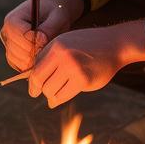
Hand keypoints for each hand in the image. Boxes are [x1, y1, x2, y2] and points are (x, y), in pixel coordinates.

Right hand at [0, 0, 75, 71]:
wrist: (51, 16)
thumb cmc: (54, 14)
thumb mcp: (56, 17)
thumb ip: (49, 28)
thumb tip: (39, 41)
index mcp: (12, 20)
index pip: (20, 38)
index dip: (36, 43)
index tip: (48, 42)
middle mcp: (5, 33)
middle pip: (19, 52)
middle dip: (36, 54)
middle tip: (51, 51)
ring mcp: (7, 46)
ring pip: (19, 61)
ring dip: (35, 61)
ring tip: (48, 53)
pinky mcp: (12, 55)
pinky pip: (20, 66)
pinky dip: (32, 66)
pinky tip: (43, 58)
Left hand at [28, 23, 144, 108]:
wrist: (113, 44)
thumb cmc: (86, 44)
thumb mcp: (64, 42)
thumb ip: (48, 56)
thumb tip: (31, 78)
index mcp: (56, 46)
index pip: (35, 69)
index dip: (31, 83)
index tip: (32, 90)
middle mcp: (63, 56)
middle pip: (40, 81)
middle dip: (40, 90)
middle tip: (42, 93)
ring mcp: (74, 68)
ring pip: (50, 91)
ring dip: (50, 96)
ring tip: (52, 96)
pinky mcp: (83, 80)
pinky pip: (63, 96)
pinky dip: (57, 100)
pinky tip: (55, 101)